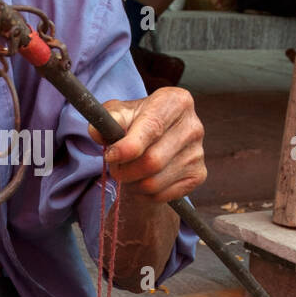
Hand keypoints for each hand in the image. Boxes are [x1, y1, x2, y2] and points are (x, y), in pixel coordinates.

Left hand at [90, 87, 205, 201]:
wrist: (154, 141)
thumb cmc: (134, 123)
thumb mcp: (118, 113)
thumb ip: (107, 119)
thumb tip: (96, 131)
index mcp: (176, 101)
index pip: (152, 129)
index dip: (127, 147)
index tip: (110, 155)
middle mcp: (193, 126)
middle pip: (152, 161)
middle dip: (125, 170)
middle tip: (115, 168)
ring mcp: (198, 152)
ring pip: (155, 182)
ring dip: (133, 183)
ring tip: (128, 173)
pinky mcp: (199, 174)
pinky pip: (164, 195)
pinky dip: (146, 194)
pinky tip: (143, 180)